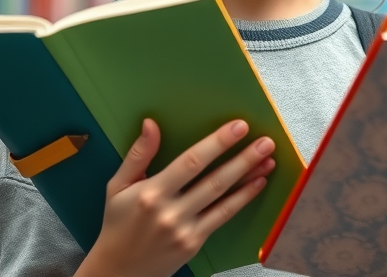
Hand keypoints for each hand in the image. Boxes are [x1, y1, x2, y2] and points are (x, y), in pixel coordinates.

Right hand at [76, 118, 276, 276]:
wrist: (119, 270)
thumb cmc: (118, 224)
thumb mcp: (118, 186)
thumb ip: (138, 154)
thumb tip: (150, 123)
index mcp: (151, 193)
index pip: (191, 162)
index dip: (217, 143)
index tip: (239, 126)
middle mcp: (170, 211)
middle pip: (214, 180)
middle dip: (243, 159)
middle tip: (266, 141)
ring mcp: (185, 229)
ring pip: (223, 198)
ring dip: (249, 177)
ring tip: (269, 159)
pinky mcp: (195, 243)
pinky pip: (223, 217)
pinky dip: (242, 199)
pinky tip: (257, 184)